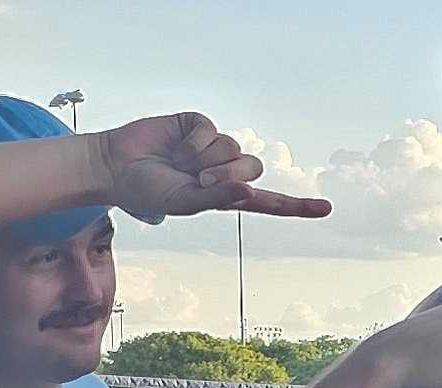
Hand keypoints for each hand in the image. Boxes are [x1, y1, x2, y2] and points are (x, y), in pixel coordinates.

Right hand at [96, 112, 328, 222]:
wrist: (117, 165)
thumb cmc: (147, 190)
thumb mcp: (183, 203)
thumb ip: (217, 198)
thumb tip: (249, 193)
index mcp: (225, 196)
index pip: (267, 203)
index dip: (296, 206)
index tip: (325, 208)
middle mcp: (223, 171)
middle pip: (252, 169)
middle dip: (226, 175)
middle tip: (196, 178)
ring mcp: (212, 147)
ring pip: (234, 148)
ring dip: (206, 158)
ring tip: (180, 163)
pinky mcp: (199, 125)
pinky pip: (213, 129)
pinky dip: (196, 139)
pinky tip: (177, 145)